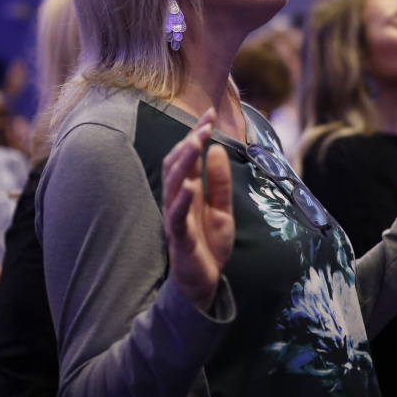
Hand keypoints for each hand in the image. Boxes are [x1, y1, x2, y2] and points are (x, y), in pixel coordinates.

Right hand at [162, 108, 234, 313]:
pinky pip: (176, 216)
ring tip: (196, 142)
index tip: (210, 113)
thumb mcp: (223, 209)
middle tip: (205, 123)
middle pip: (178, 164)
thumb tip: (217, 150)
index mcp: (187, 189)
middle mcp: (177, 198)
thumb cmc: (209, 243)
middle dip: (190, 141)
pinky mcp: (178, 237)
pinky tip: (189, 185)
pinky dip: (181, 200)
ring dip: (185, 161)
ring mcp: (175, 217)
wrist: (204, 283)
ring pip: (174, 183)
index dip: (197, 133)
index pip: (188, 156)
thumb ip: (219, 182)